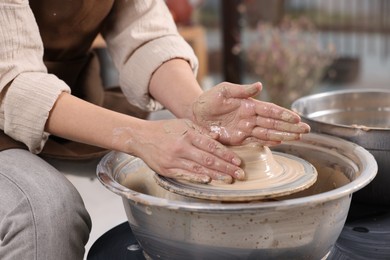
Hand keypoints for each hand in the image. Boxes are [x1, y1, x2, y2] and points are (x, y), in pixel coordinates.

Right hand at [128, 119, 243, 183]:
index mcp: (188, 135)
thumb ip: (201, 131)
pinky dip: (197, 178)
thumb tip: (218, 138)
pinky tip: (208, 181)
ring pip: (199, 169)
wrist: (141, 137)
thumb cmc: (165, 129)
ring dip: (216, 176)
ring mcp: (173, 160)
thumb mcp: (183, 124)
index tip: (238, 162)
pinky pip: (185, 175)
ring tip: (228, 180)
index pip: (212, 146)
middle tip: (239, 175)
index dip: (227, 155)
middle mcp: (181, 147)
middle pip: (208, 159)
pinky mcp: (166, 170)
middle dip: (226, 168)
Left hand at [192, 82, 309, 145]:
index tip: (298, 118)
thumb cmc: (209, 99)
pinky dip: (269, 141)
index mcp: (249, 104)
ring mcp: (246, 128)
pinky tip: (280, 142)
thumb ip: (241, 90)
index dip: (284, 114)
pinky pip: (256, 140)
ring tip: (298, 137)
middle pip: (274, 122)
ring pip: (269, 132)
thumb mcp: (224, 90)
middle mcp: (251, 117)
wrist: (195, 113)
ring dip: (284, 135)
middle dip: (290, 127)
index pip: (271, 109)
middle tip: (306, 130)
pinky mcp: (239, 138)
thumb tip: (260, 85)